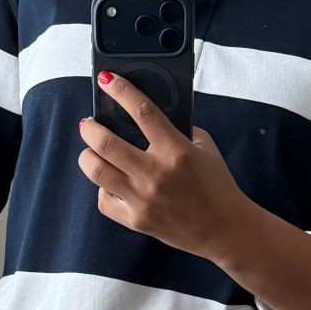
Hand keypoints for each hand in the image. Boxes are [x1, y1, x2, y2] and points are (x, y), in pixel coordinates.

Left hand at [78, 71, 245, 259]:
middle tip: (89, 124)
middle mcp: (155, 174)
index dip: (120, 90)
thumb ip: (178, 130)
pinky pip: (104, 201)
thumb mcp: (204, 148)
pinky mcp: (136, 220)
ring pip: (96, 170)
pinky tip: (109, 182)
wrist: (224, 229)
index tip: (107, 80)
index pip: (142, 111)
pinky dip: (103, 188)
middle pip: (106, 143)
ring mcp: (142, 198)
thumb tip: (149, 116)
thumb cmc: (217, 186)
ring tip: (90, 151)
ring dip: (87, 155)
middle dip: (90, 128)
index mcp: (176, 151)